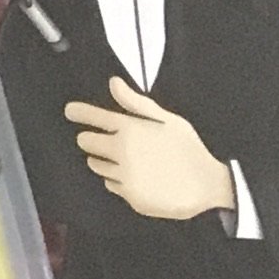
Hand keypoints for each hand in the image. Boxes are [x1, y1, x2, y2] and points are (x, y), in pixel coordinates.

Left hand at [62, 78, 238, 222]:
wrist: (208, 185)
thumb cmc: (189, 148)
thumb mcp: (168, 119)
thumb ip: (136, 103)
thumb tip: (113, 83)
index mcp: (129, 129)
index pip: (91, 116)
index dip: (77, 112)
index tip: (70, 111)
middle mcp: (121, 152)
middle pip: (85, 142)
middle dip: (91, 139)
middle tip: (108, 141)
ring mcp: (124, 176)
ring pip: (95, 165)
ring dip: (103, 160)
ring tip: (127, 160)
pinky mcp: (129, 196)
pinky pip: (111, 184)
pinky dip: (118, 180)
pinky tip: (137, 177)